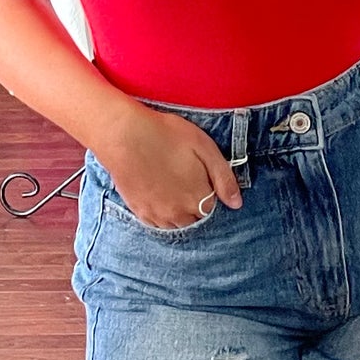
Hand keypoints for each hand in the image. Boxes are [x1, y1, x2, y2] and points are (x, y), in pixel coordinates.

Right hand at [96, 103, 243, 231]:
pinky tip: (158, 195)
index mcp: (199, 200)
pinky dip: (162, 214)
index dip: (208, 190)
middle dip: (194, 204)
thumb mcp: (205, 148)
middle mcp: (180, 214)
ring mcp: (158, 216)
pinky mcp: (140, 212)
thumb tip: (236, 203)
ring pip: (177, 224)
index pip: (212, 207)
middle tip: (184, 179)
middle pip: (195, 219)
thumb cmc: (166, 135)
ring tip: (171, 186)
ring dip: (179, 212)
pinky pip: (157, 224)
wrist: (123, 135)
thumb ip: (224, 178)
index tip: (199, 175)